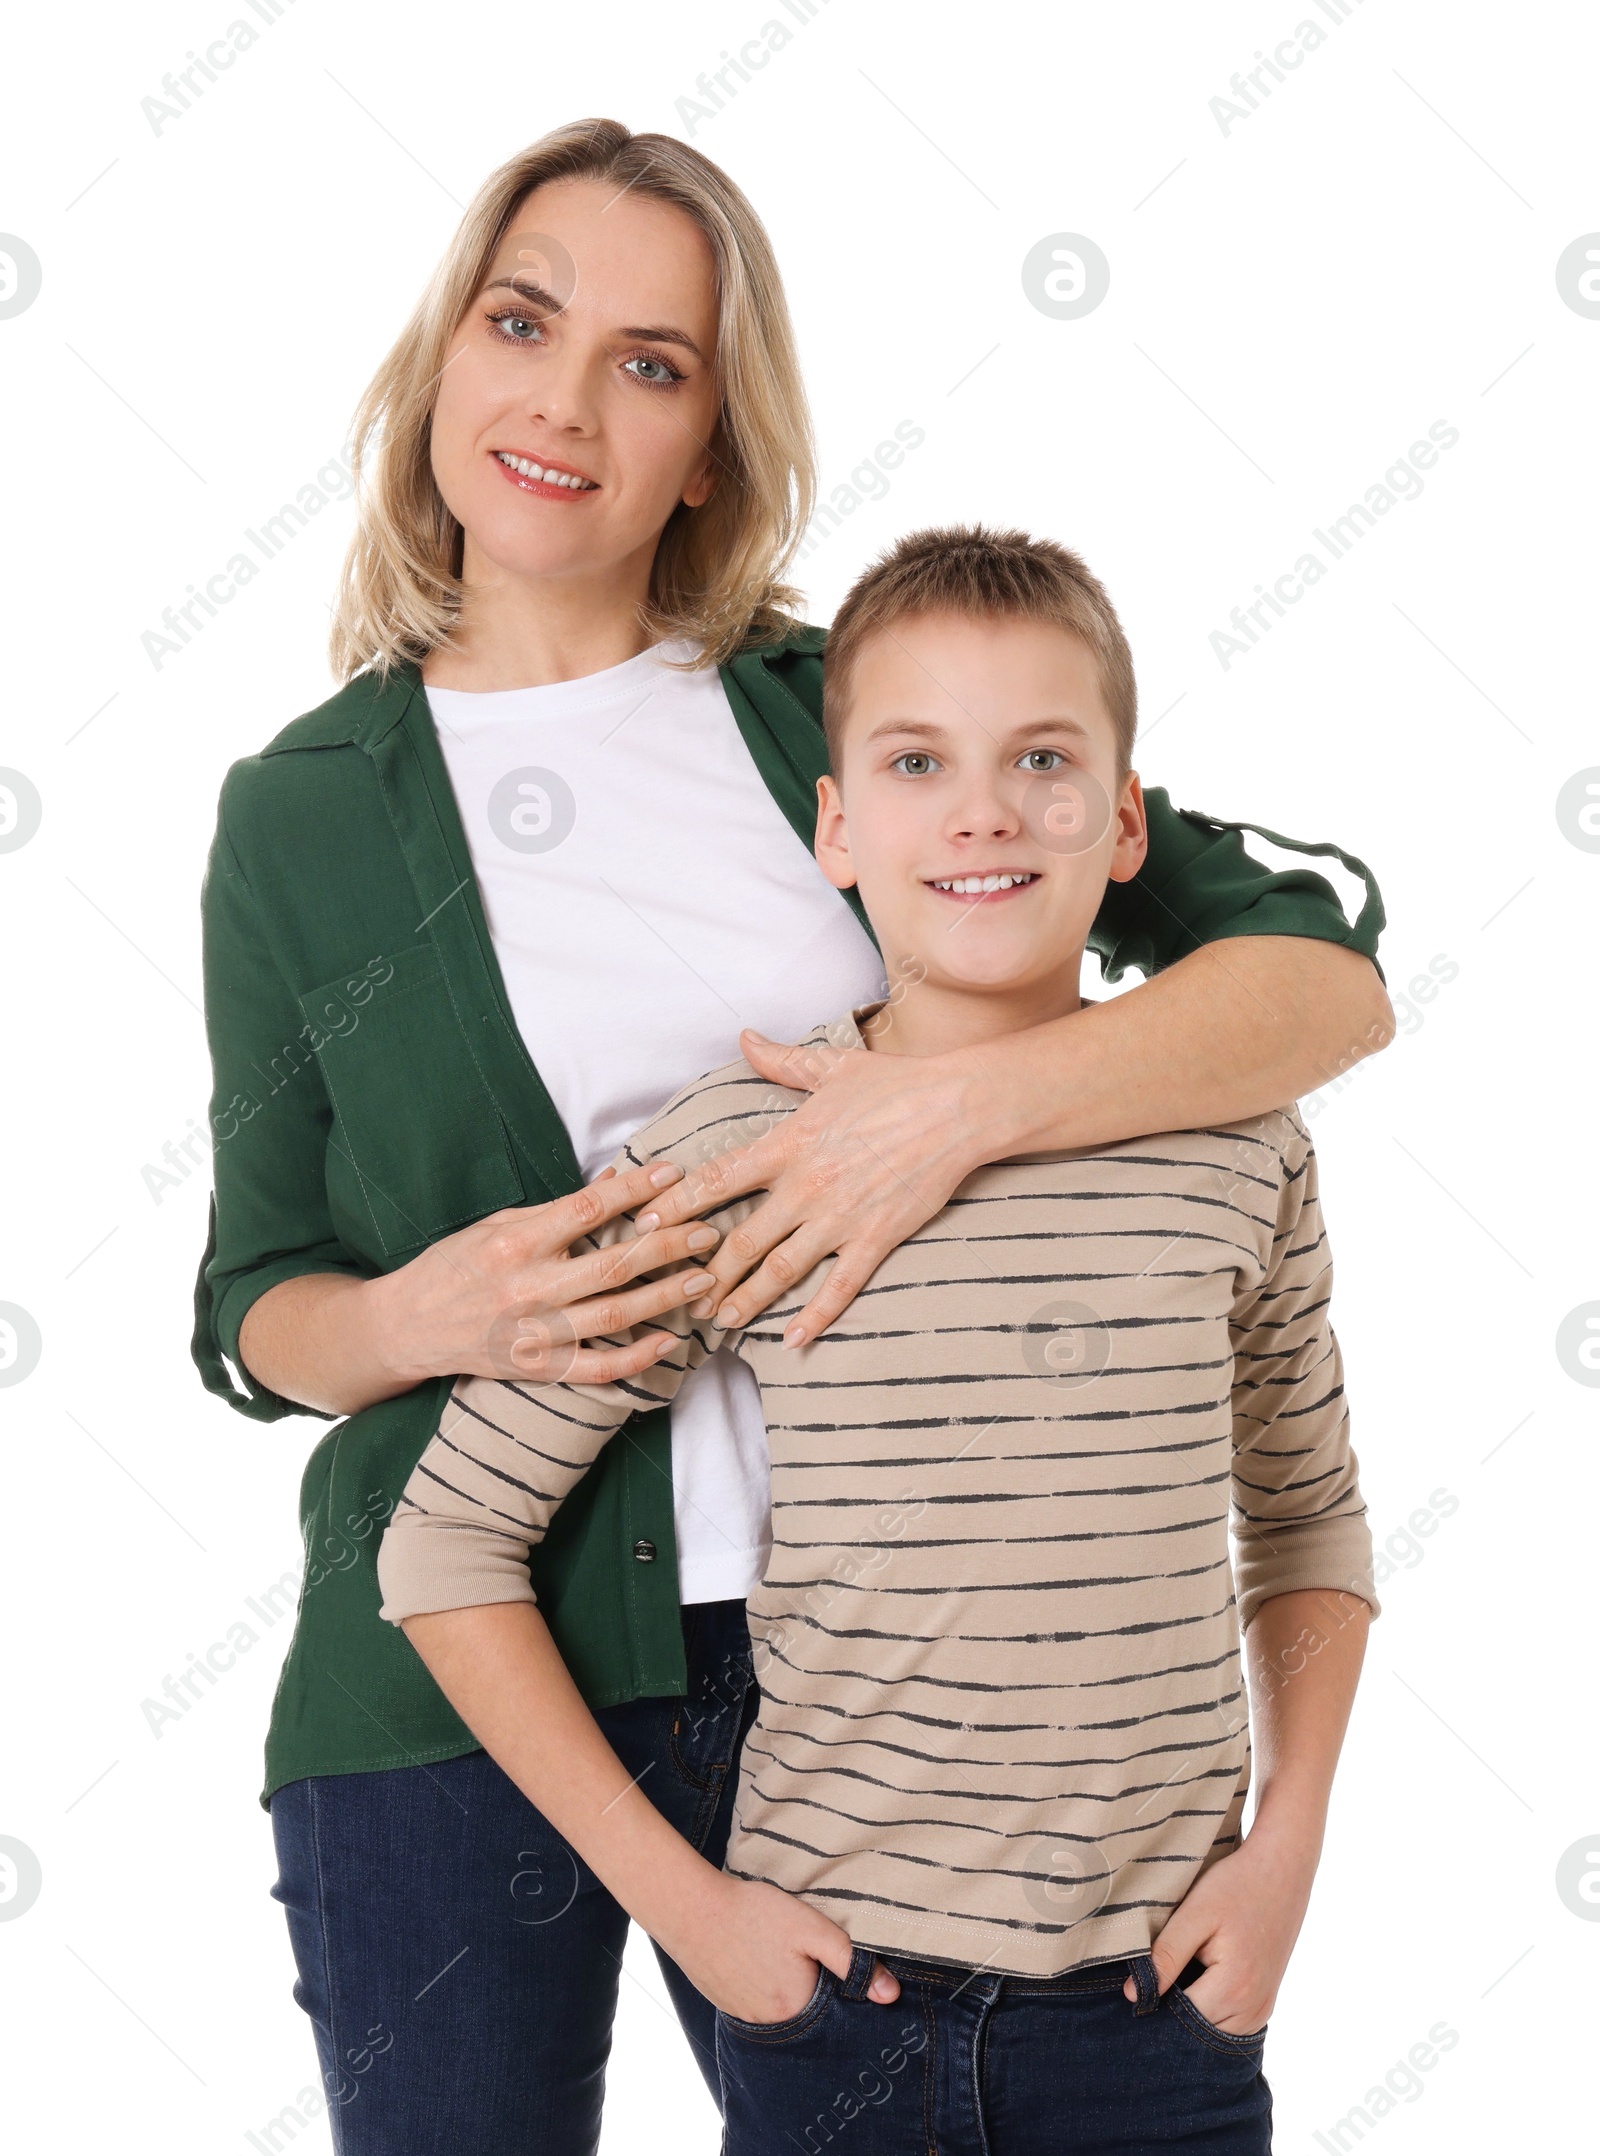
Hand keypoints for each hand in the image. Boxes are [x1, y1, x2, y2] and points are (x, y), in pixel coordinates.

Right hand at [367, 1159, 721, 1387]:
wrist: (405, 1327)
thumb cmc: (453, 1266)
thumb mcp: (494, 1225)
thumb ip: (552, 1212)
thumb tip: (610, 1185)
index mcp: (515, 1244)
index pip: (586, 1209)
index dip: (633, 1189)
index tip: (671, 1173)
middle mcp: (527, 1288)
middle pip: (612, 1265)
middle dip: (667, 1246)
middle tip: (706, 1232)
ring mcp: (533, 1333)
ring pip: (613, 1315)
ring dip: (665, 1297)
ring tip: (704, 1278)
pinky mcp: (535, 1368)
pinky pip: (595, 1367)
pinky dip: (635, 1358)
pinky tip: (668, 1342)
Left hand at [636, 1029, 990, 1346]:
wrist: (959, 1108)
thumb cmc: (896, 1084)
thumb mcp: (832, 1065)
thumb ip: (782, 1060)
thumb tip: (744, 1038)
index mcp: (788, 1144)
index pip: (717, 1179)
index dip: (676, 1206)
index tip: (645, 1226)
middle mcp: (806, 1185)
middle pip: (741, 1238)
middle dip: (705, 1271)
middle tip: (679, 1293)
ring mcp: (840, 1217)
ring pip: (780, 1269)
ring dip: (746, 1299)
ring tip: (721, 1319)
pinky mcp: (876, 1239)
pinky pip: (839, 1287)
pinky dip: (815, 1316)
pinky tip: (794, 1338)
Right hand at [672, 1875, 898, 2024]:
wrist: (691, 1909)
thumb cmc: (753, 1914)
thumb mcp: (810, 1928)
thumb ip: (850, 1961)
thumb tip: (890, 1995)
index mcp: (796, 2010)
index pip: (837, 2016)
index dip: (844, 1992)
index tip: (837, 1967)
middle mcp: (771, 2026)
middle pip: (810, 2016)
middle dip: (816, 1990)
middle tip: (806, 1956)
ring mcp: (745, 2018)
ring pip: (784, 2011)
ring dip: (790, 1989)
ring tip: (782, 1955)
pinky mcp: (727, 2005)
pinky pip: (759, 2006)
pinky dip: (766, 1987)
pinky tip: (760, 1960)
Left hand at [1123, 1825, 1318, 2033]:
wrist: (1281, 1869)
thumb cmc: (1236, 1885)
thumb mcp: (1194, 1914)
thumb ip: (1165, 1956)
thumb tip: (1134, 1994)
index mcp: (1234, 1988)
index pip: (1180, 2020)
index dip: (1154, 2004)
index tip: (1139, 1985)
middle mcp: (1253, 2008)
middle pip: (1199, 2031)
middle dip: (1172, 2012)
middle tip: (1155, 1977)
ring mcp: (1263, 2008)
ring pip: (1214, 2031)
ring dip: (1192, 2012)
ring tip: (1176, 1975)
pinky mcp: (1265, 2001)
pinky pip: (1231, 2023)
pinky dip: (1210, 2009)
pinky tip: (1197, 1980)